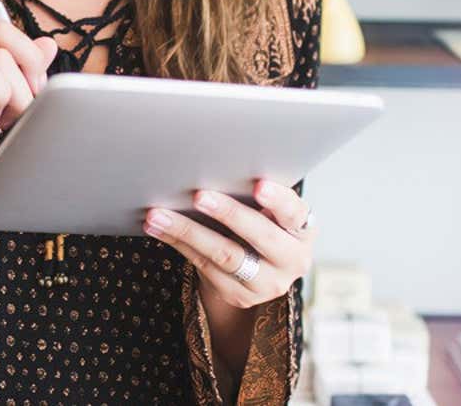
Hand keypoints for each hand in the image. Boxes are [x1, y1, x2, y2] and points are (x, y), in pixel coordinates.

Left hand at [142, 178, 313, 309]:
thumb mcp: (272, 210)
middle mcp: (292, 260)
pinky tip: (157, 228)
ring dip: (188, 231)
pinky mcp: (239, 296)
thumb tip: (215, 164)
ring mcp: (267, 283)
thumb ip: (257, 194)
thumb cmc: (264, 221)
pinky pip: (204, 266)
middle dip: (228, 213)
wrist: (261, 266)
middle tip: (198, 195)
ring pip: (225, 255)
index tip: (259, 185)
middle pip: (259, 236)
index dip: (278, 200)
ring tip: (159, 214)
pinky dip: (178, 244)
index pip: (294, 213)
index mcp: (303, 230)